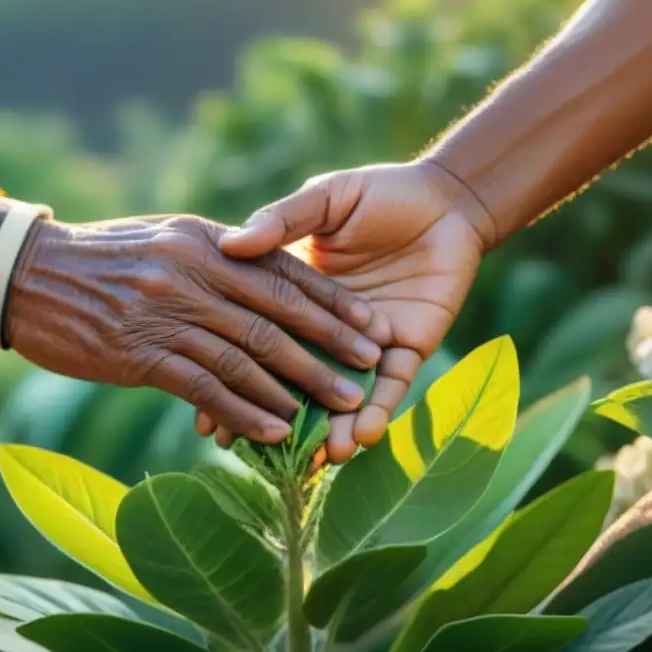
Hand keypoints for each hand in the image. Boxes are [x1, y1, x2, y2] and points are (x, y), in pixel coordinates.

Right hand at [5, 215, 382, 443]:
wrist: (23, 275)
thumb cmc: (97, 257)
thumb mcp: (161, 237)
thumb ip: (211, 252)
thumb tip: (255, 266)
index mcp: (203, 240)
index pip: (281, 270)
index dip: (330, 299)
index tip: (368, 322)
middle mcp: (191, 272)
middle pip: (275, 313)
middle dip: (328, 343)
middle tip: (368, 368)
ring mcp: (165, 313)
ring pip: (248, 354)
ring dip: (298, 385)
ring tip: (340, 408)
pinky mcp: (139, 354)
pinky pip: (206, 386)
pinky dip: (245, 409)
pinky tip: (276, 429)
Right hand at [207, 159, 495, 460]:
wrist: (445, 199)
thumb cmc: (379, 194)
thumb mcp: (324, 201)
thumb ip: (283, 220)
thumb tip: (231, 243)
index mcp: (298, 295)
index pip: (259, 337)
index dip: (234, 373)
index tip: (206, 411)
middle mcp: (328, 329)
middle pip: (295, 379)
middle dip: (273, 415)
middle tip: (244, 449)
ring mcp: (366, 344)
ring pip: (342, 395)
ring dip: (330, 428)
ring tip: (315, 458)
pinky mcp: (407, 349)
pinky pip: (391, 389)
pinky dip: (377, 412)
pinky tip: (361, 437)